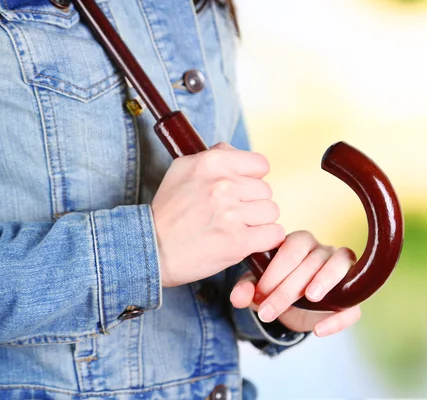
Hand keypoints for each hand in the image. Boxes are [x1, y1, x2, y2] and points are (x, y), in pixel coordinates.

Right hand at [152, 142, 284, 286]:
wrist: (153, 250)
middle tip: (231, 214)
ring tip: (236, 228)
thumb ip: (213, 155)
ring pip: (271, 211)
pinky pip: (274, 234)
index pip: (260, 164)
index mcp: (211, 163)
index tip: (240, 191)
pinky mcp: (238, 242)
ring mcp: (231, 214)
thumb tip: (237, 151)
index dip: (253, 178)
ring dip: (259, 222)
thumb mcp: (182, 169)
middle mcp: (223, 185)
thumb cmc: (169, 211)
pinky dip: (264, 240)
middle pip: (266, 190)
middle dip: (253, 203)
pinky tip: (248, 241)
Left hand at [229, 231, 361, 336]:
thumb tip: (238, 297)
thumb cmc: (278, 288)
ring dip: (325, 280)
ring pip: (339, 264)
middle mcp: (323, 251)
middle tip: (268, 310)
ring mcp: (343, 269)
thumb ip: (247, 289)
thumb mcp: (259, 289)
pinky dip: (338, 318)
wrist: (296, 308)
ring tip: (310, 298)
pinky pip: (353, 303)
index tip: (260, 293)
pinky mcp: (353, 295)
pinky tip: (319, 330)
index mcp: (300, 243)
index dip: (276, 270)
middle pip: (312, 260)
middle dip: (288, 288)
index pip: (292, 248)